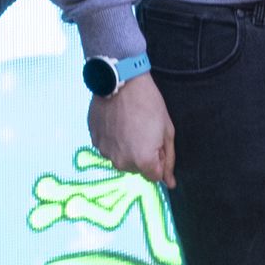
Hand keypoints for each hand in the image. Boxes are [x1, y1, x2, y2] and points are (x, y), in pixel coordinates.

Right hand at [86, 72, 173, 187]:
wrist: (121, 80)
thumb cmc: (149, 103)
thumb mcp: (167, 130)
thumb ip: (169, 159)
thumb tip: (170, 183)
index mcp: (143, 161)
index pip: (155, 175)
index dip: (158, 158)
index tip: (156, 140)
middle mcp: (122, 162)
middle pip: (137, 168)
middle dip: (142, 155)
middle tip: (143, 130)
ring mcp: (105, 152)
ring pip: (121, 158)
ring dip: (126, 148)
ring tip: (128, 124)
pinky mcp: (94, 140)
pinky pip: (108, 147)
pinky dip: (113, 139)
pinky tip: (116, 122)